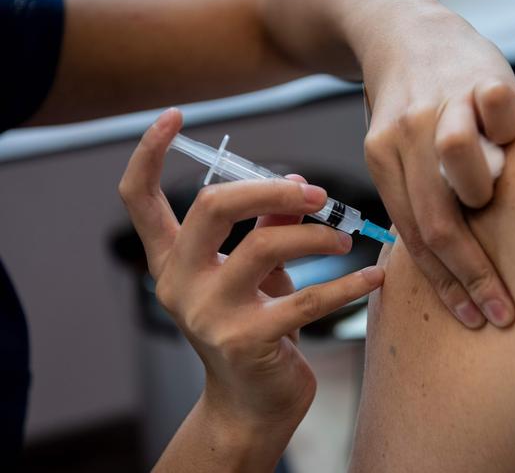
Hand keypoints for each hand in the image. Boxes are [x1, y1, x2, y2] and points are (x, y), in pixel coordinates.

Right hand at [119, 109, 383, 462]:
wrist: (251, 401)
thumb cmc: (253, 328)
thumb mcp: (254, 273)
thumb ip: (267, 226)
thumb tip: (296, 184)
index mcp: (172, 261)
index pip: (138, 199)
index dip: (148, 153)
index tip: (172, 117)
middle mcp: (179, 283)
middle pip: (213, 206)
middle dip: (269, 188)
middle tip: (316, 193)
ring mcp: (209, 313)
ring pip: (265, 246)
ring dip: (316, 236)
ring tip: (344, 241)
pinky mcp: (246, 340)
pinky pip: (307, 298)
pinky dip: (346, 283)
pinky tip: (372, 275)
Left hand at [350, 0, 514, 327]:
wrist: (404, 35)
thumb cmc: (408, 106)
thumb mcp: (394, 152)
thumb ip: (412, 196)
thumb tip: (440, 258)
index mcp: (381, 163)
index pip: (413, 237)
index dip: (444, 284)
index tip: (470, 316)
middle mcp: (404, 138)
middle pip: (436, 219)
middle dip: (472, 274)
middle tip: (500, 309)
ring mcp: (438, 106)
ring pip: (459, 161)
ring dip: (483, 189)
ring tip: (490, 186)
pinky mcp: (471, 78)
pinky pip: (495, 112)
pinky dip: (509, 129)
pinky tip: (510, 134)